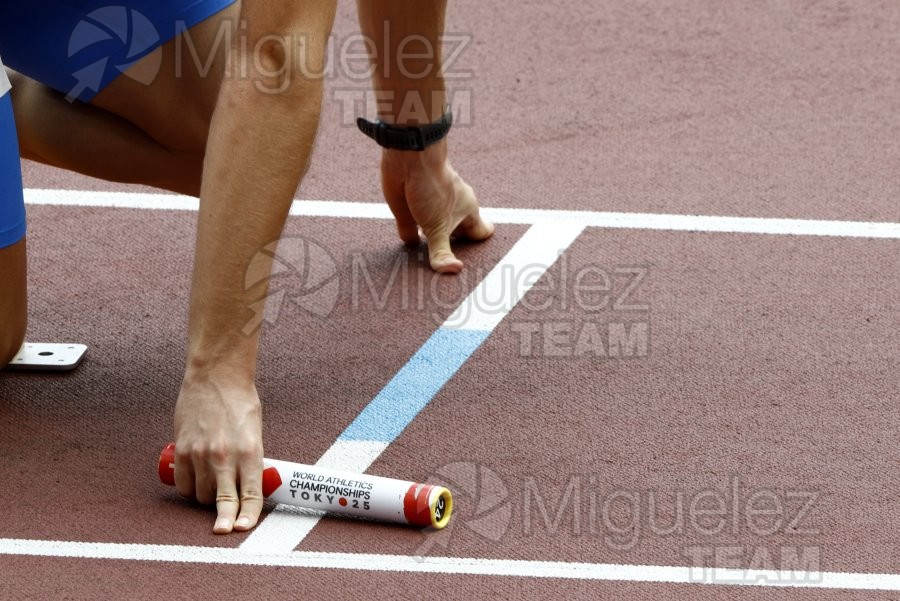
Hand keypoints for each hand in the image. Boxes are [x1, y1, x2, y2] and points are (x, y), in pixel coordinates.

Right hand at [173, 372, 263, 533]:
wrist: (216, 377)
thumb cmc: (240, 402)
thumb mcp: (255, 433)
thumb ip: (250, 460)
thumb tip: (246, 485)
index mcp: (250, 452)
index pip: (251, 494)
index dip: (248, 515)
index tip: (244, 527)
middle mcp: (225, 457)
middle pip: (224, 501)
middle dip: (225, 520)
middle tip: (223, 530)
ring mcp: (202, 455)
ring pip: (201, 495)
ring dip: (206, 497)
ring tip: (211, 485)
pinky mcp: (183, 450)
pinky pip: (183, 483)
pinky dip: (188, 488)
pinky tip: (194, 482)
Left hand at [381, 140, 493, 272]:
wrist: (408, 155)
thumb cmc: (433, 185)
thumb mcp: (437, 226)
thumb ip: (442, 251)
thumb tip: (453, 271)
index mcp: (467, 212)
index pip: (481, 233)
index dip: (477, 248)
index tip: (471, 265)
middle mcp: (450, 213)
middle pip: (457, 237)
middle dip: (453, 254)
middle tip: (448, 276)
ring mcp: (429, 213)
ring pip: (433, 237)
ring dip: (429, 252)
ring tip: (425, 272)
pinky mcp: (407, 213)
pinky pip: (410, 234)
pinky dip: (409, 244)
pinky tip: (406, 256)